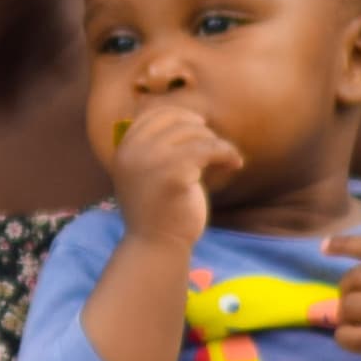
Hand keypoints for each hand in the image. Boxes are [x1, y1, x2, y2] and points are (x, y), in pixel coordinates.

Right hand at [108, 104, 241, 248]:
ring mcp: (150, 161)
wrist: (156, 245)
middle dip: (201, 130)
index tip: (200, 130)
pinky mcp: (173, 174)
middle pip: (176, 120)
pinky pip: (210, 149)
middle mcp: (133, 151)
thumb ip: (157, 148)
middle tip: (214, 149)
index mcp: (124, 149)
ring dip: (217, 143)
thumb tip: (190, 118)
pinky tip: (236, 164)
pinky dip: (227, 153)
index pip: (154, 115)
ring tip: (227, 159)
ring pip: (195, 133)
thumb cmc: (158, 211)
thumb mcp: (148, 173)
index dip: (180, 117)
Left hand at [322, 212, 360, 360]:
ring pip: (348, 306)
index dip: (344, 244)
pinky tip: (356, 339)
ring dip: (345, 317)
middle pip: (353, 278)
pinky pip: (348, 336)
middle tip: (357, 304)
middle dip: (347, 291)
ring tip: (359, 323)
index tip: (324, 246)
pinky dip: (345, 338)